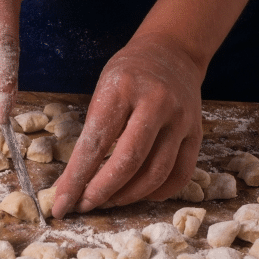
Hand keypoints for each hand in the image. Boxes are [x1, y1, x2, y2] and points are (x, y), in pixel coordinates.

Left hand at [52, 33, 203, 218]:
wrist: (171, 53)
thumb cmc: (127, 75)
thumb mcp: (102, 91)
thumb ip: (91, 134)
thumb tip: (72, 182)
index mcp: (122, 89)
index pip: (94, 143)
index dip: (76, 179)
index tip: (61, 204)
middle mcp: (156, 103)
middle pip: (128, 161)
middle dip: (102, 191)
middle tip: (84, 205)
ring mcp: (181, 119)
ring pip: (156, 173)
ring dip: (128, 196)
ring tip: (108, 201)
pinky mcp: (197, 132)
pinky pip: (180, 174)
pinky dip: (158, 193)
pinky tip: (139, 195)